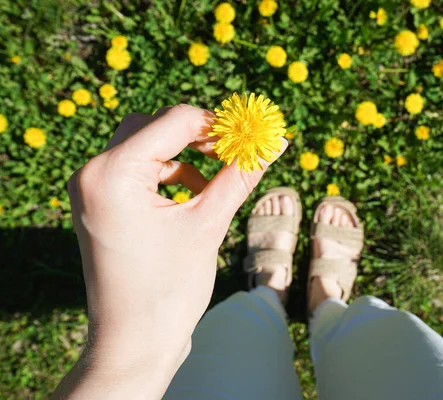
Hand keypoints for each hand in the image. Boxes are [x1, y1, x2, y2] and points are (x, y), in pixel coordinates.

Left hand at [53, 104, 286, 398]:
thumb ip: (241, 175)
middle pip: (153, 125)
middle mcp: (93, 173)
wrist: (133, 343)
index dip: (218, 124)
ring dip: (184, 155)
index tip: (251, 134)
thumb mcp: (209, 225)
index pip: (173, 121)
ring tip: (216, 180)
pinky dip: (169, 174)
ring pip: (145, 146)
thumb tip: (276, 142)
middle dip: (198, 135)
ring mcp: (92, 189)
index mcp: (112, 174)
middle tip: (235, 150)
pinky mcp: (101, 204)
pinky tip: (194, 196)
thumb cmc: (168, 291)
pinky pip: (138, 170)